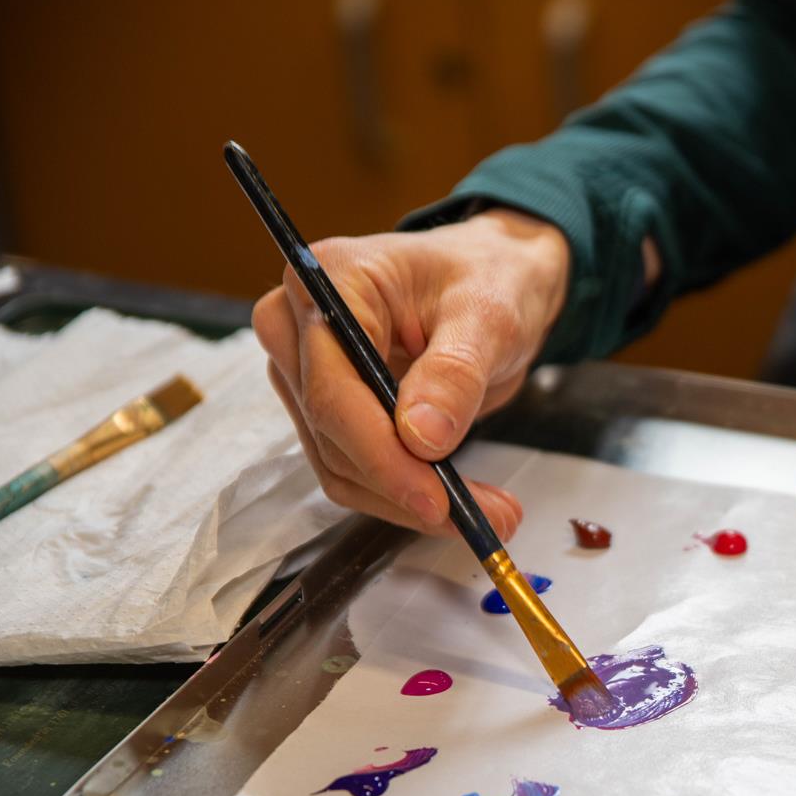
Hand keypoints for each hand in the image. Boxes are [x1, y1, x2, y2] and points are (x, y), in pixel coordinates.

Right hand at [252, 209, 570, 536]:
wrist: (496, 279)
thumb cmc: (490, 278)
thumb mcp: (489, 316)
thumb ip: (454, 373)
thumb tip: (422, 437)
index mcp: (329, 280)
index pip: (332, 389)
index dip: (381, 454)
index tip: (437, 498)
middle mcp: (300, 325)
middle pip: (330, 433)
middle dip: (404, 486)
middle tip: (482, 517)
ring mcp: (308, 370)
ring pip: (339, 464)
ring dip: (408, 501)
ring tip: (487, 513)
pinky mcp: (328, 408)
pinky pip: (354, 470)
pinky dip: (404, 495)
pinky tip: (460, 503)